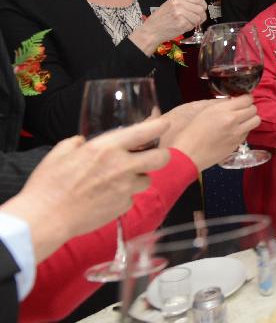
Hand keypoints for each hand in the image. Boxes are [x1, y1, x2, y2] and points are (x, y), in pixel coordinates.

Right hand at [0, 118, 170, 261]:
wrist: (45, 218)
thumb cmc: (48, 185)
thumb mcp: (61, 152)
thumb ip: (78, 143)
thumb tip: (84, 142)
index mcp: (107, 148)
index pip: (145, 132)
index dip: (159, 126)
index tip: (163, 124)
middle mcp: (122, 167)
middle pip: (162, 158)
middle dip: (161, 154)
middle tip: (153, 155)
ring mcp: (125, 189)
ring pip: (146, 180)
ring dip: (138, 178)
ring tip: (119, 179)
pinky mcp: (122, 207)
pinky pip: (131, 198)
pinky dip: (123, 197)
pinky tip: (106, 197)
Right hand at [128, 0, 207, 55]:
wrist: (151, 31)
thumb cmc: (160, 20)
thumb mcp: (169, 5)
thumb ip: (183, 3)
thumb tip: (198, 4)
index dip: (203, 5)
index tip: (203, 9)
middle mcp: (179, 5)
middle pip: (200, 9)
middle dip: (201, 15)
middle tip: (197, 19)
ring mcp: (180, 14)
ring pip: (198, 18)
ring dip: (195, 23)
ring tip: (187, 23)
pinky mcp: (182, 23)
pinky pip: (193, 25)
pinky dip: (190, 28)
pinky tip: (182, 27)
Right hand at [165, 96, 259, 169]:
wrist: (189, 154)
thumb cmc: (192, 131)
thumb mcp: (205, 111)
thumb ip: (222, 105)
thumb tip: (234, 101)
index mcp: (225, 110)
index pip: (247, 99)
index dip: (246, 98)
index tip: (242, 100)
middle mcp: (234, 121)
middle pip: (254, 109)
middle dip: (249, 108)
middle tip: (241, 110)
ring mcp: (237, 134)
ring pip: (256, 121)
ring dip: (250, 119)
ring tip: (241, 120)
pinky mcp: (238, 144)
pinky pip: (248, 133)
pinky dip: (244, 130)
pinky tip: (234, 131)